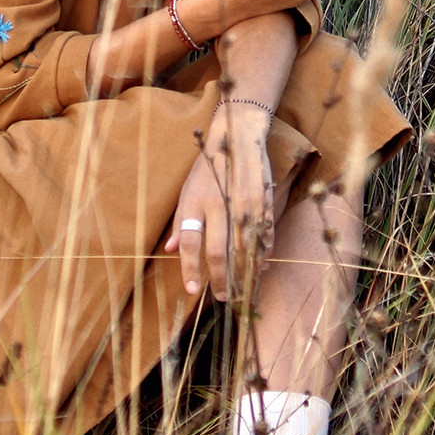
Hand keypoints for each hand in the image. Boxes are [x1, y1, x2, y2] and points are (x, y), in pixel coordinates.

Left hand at [164, 109, 274, 300]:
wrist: (238, 137)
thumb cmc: (209, 167)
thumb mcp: (187, 190)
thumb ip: (181, 221)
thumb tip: (170, 249)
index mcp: (196, 203)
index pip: (191, 244)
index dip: (190, 269)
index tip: (191, 289)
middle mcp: (219, 206)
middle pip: (218, 252)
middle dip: (220, 280)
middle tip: (222, 297)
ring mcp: (244, 205)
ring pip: (243, 249)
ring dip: (243, 273)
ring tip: (241, 289)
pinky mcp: (264, 203)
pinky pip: (263, 236)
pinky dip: (262, 255)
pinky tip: (259, 268)